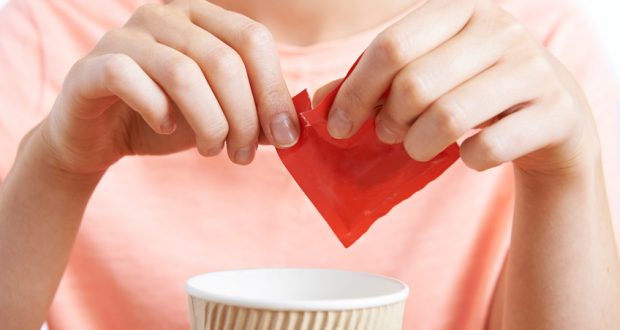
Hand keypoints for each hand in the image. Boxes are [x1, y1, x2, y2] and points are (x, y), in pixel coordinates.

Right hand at [40, 0, 298, 174]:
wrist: (99, 135)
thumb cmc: (165, 118)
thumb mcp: (218, 115)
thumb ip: (252, 113)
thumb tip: (290, 128)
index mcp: (202, 19)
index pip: (253, 40)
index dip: (274, 90)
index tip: (285, 137)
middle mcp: (165, 16)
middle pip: (224, 60)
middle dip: (244, 116)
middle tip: (243, 155)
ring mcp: (125, 35)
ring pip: (183, 72)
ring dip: (209, 122)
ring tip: (212, 150)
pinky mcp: (93, 64)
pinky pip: (131, 80)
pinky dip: (158, 111)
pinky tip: (166, 129)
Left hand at [326, 0, 597, 177]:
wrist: (552, 113)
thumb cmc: (472, 89)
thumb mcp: (427, 74)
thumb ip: (374, 83)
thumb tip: (319, 104)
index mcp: (460, 9)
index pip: (391, 46)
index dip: (355, 91)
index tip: (338, 124)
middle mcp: (500, 29)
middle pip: (414, 85)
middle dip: (388, 121)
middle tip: (386, 134)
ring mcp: (532, 68)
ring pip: (447, 118)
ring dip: (418, 145)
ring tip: (417, 147)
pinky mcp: (554, 112)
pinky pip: (487, 148)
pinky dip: (467, 159)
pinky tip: (468, 153)